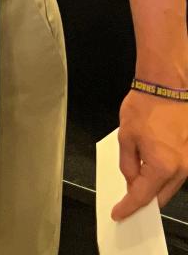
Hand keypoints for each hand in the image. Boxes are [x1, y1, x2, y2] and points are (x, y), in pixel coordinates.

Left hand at [111, 88, 187, 218]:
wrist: (168, 86)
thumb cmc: (145, 106)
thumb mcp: (126, 136)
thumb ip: (128, 164)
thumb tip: (131, 180)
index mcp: (162, 167)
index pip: (142, 197)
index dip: (128, 207)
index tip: (119, 214)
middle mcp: (181, 170)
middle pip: (160, 197)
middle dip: (143, 200)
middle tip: (127, 200)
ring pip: (170, 187)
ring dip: (155, 187)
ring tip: (138, 181)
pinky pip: (178, 173)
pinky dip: (164, 175)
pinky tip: (152, 167)